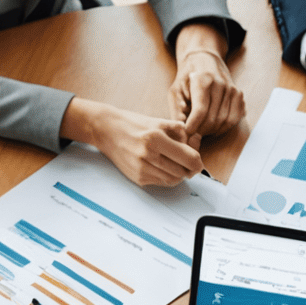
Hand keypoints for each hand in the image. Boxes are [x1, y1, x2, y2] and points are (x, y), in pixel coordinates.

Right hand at [61, 97, 201, 186]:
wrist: (106, 131)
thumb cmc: (134, 124)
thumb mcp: (159, 121)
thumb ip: (181, 132)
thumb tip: (197, 142)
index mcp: (155, 138)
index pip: (189, 158)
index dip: (198, 162)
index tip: (198, 160)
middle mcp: (148, 155)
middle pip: (183, 172)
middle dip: (190, 168)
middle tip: (189, 162)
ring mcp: (142, 169)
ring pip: (173, 180)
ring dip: (179, 174)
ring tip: (176, 163)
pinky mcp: (137, 178)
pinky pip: (161, 182)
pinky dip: (167, 177)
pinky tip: (163, 167)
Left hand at [170, 22, 243, 137]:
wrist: (205, 59)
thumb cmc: (187, 76)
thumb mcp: (175, 89)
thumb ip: (177, 109)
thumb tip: (182, 128)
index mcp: (203, 80)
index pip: (201, 110)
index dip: (193, 125)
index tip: (187, 131)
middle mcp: (221, 84)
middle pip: (213, 118)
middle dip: (202, 130)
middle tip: (193, 134)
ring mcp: (232, 89)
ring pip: (225, 121)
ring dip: (212, 130)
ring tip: (202, 130)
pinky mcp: (239, 94)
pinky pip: (234, 118)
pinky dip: (224, 127)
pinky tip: (214, 127)